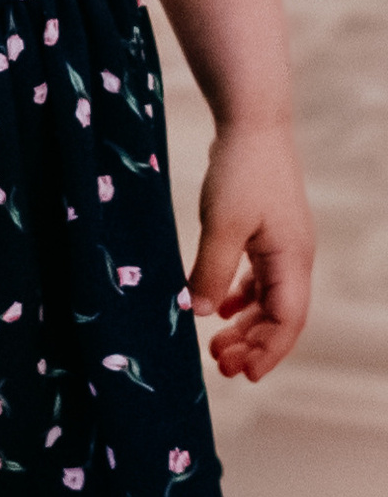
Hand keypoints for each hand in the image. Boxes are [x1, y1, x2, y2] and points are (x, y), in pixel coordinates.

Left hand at [188, 118, 312, 382]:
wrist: (252, 122)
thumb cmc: (241, 171)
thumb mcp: (222, 224)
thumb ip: (212, 271)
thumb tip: (202, 315)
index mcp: (292, 259)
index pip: (288, 320)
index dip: (268, 351)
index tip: (243, 374)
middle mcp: (294, 257)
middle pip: (280, 316)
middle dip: (254, 345)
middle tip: (219, 365)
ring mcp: (282, 244)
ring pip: (269, 299)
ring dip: (246, 325)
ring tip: (216, 347)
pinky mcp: (266, 231)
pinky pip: (258, 277)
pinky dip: (241, 296)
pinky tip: (219, 309)